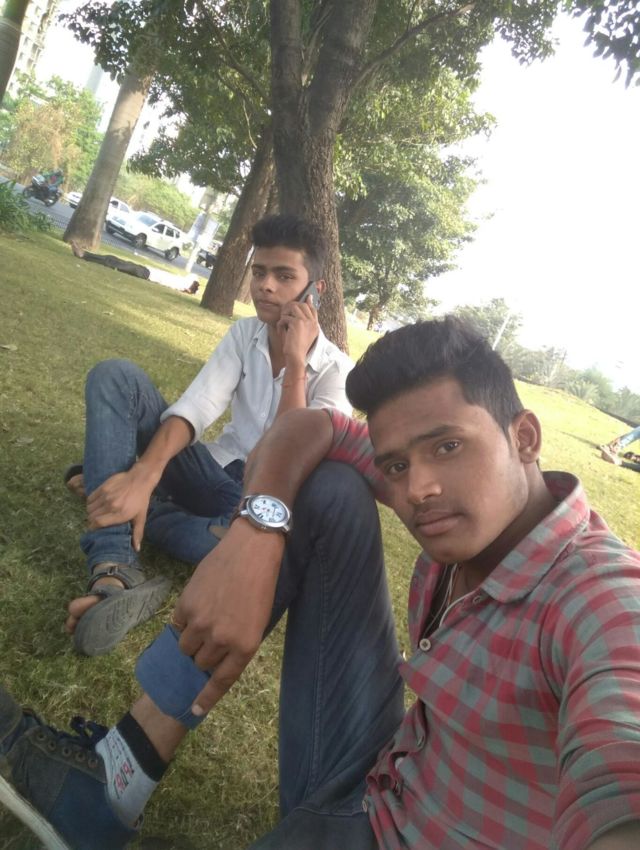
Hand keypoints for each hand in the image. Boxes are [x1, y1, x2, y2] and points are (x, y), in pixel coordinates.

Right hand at [86, 463, 159, 550]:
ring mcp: (106, 496)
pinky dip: (90, 503)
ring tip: (96, 513)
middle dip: (92, 521)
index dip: (93, 528)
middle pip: (92, 517)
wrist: (140, 479)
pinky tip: (96, 504)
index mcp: (121, 514)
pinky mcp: (103, 487)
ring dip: (90, 512)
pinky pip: (90, 498)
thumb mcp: (141, 517)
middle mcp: (112, 505)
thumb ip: (137, 533)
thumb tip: (136, 549)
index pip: (98, 523)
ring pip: (89, 508)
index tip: (93, 529)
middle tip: (96, 522)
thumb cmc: (141, 500)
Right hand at [173, 520, 284, 714]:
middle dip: (206, 654)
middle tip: (214, 634)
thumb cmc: (261, 584)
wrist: (251, 550)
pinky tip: (199, 603)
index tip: (195, 710)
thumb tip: (212, 658)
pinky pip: (178, 625)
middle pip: (201, 663)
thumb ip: (236, 643)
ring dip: (193, 639)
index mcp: (245, 646)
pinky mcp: (187, 606)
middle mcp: (222, 640)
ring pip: (186, 647)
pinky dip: (185, 620)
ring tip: (206, 617)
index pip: (221, 681)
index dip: (206, 698)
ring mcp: (202, 623)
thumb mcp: (257, 621)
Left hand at [277, 297, 318, 364]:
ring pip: (293, 307)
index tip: (306, 297)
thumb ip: (302, 323)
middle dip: (291, 307)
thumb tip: (298, 315)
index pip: (312, 309)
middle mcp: (312, 323)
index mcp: (315, 326)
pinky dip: (280, 323)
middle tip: (285, 314)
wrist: (296, 357)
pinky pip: (285, 317)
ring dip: (285, 313)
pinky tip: (280, 330)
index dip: (307, 303)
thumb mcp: (302, 334)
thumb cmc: (296, 348)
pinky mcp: (297, 323)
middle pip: (302, 305)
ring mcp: (306, 322)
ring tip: (283, 322)